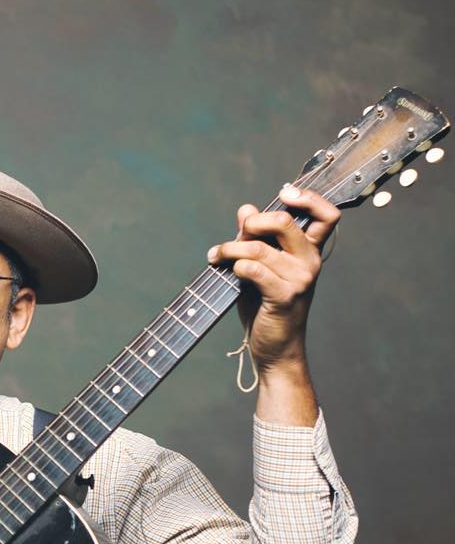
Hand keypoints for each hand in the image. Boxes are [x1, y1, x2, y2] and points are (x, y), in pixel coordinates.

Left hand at [206, 186, 340, 370]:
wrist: (274, 349)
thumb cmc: (265, 307)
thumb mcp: (259, 268)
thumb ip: (254, 239)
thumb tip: (246, 209)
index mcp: (309, 251)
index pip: (327, 215)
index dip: (308, 197)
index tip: (283, 194)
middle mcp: (310, 262)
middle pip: (284, 222)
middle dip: (251, 223)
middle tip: (234, 235)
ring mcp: (300, 280)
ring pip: (258, 248)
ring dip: (229, 249)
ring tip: (215, 256)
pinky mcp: (284, 297)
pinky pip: (254, 270)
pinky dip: (235, 266)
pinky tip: (227, 270)